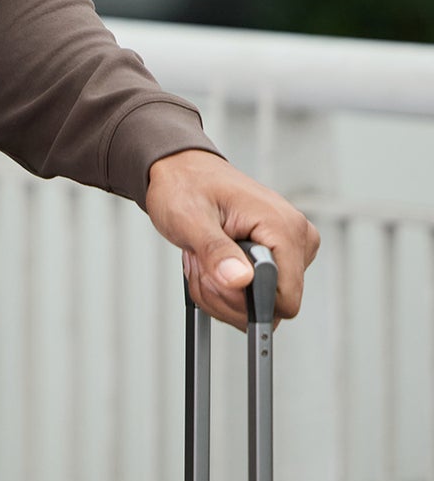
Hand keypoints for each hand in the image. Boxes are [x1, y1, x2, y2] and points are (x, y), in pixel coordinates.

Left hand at [144, 148, 316, 335]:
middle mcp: (296, 238)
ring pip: (259, 305)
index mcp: (283, 227)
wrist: (183, 172)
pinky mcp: (278, 257)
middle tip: (201, 263)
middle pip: (270, 307)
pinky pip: (254, 295)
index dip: (245, 301)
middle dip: (226, 295)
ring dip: (220, 291)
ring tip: (204, 258)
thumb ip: (215, 250)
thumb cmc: (186, 185)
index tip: (215, 275)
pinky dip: (225, 287)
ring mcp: (289, 249)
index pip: (285, 301)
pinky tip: (211, 263)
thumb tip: (240, 280)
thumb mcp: (190, 217)